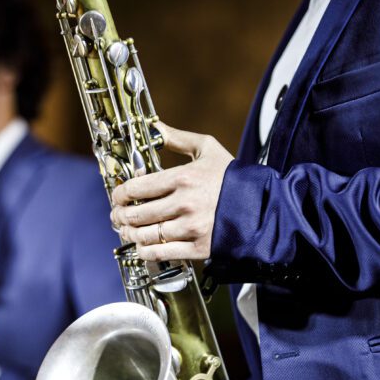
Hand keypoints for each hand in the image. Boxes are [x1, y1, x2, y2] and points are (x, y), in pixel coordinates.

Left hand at [110, 122, 233, 260]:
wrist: (263, 206)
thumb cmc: (234, 178)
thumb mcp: (208, 149)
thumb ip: (179, 138)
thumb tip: (155, 127)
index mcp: (184, 178)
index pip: (138, 187)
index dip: (120, 193)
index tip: (117, 195)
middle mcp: (185, 204)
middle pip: (137, 213)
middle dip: (120, 215)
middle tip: (117, 215)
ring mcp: (191, 228)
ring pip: (145, 235)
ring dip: (129, 233)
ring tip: (126, 230)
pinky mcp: (198, 248)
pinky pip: (161, 253)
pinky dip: (145, 251)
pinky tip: (142, 247)